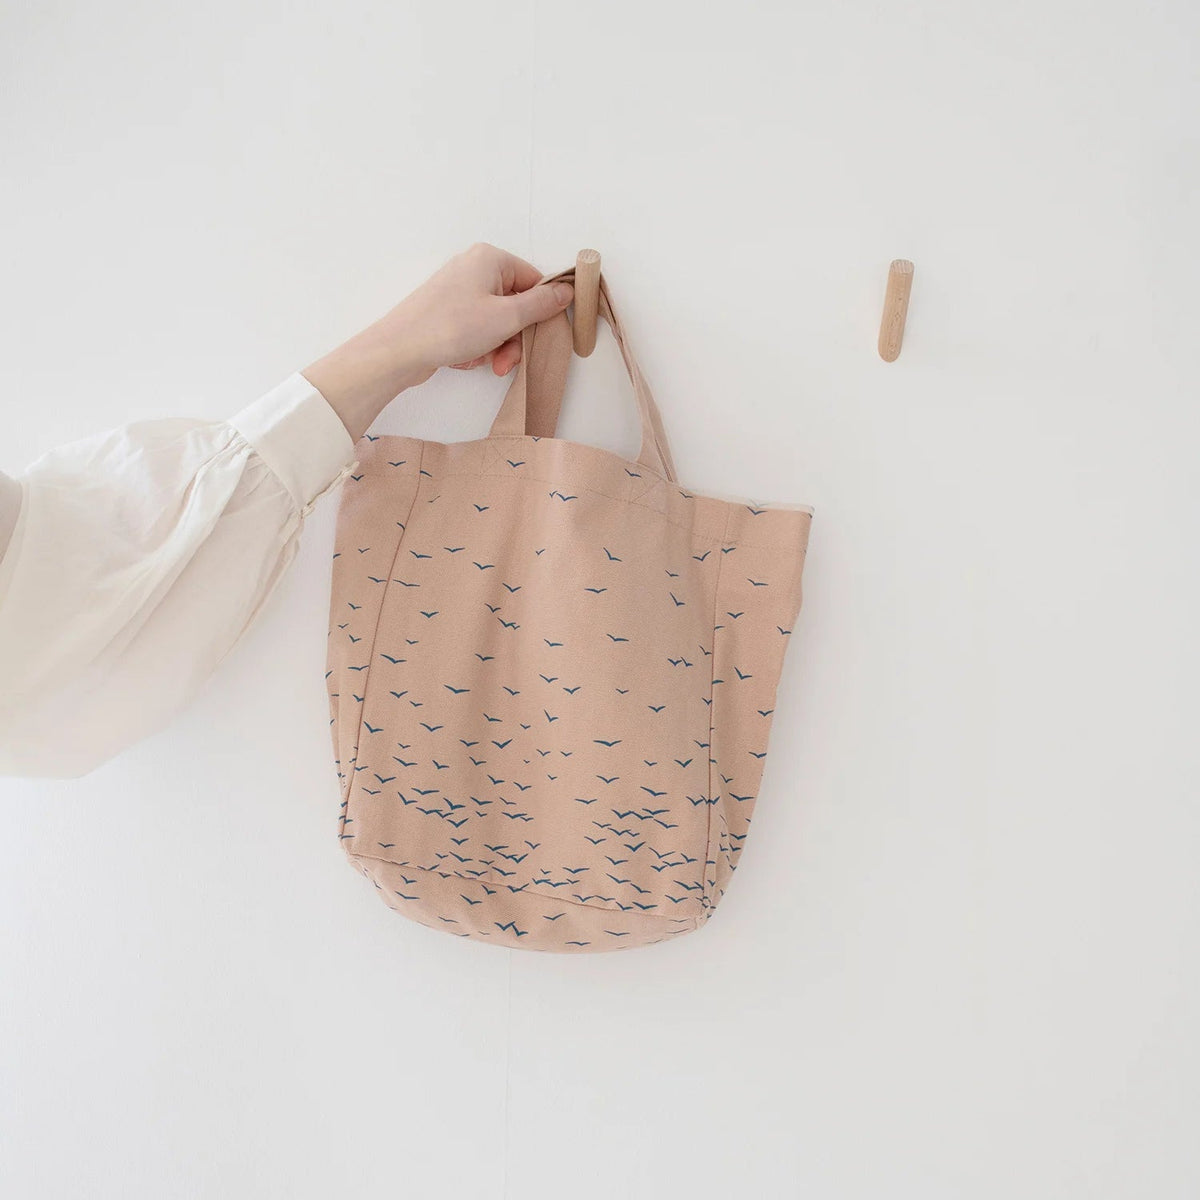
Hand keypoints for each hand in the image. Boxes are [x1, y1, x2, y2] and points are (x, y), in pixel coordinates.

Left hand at [302, 243, 573, 442]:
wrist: (400, 350)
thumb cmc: (451, 327)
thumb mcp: (506, 317)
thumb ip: (541, 304)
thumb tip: (566, 291)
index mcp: (490, 259)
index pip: (534, 281)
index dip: (540, 312)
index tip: (538, 336)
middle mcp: (474, 268)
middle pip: (515, 304)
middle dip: (514, 337)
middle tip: (507, 360)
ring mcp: (459, 290)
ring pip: (497, 321)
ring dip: (497, 347)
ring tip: (486, 363)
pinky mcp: (447, 312)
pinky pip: (477, 329)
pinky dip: (478, 347)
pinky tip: (465, 358)